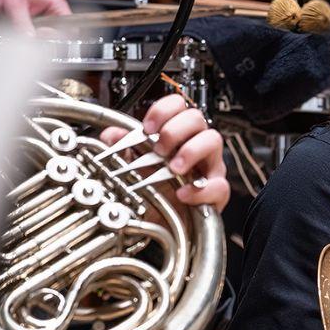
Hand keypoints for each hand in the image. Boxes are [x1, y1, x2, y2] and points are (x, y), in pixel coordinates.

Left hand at [100, 94, 229, 210]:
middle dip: (175, 130)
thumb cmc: (155, 191)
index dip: (164, 111)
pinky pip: (219, 185)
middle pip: (196, 118)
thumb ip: (122, 148)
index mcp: (177, 134)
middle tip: (159, 148)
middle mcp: (195, 145)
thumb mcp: (133, 166)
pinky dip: (200, 189)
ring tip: (173, 166)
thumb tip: (110, 135)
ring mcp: (208, 166)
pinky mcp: (215, 192)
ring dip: (191, 151)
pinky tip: (183, 193)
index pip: (178, 105)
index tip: (148, 127)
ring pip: (213, 141)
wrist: (163, 224)